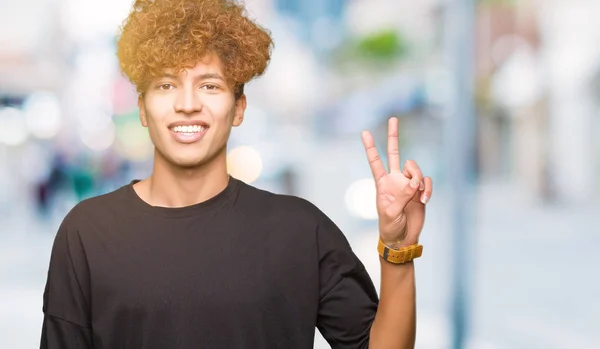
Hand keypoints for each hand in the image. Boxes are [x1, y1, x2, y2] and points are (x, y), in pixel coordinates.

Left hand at [361, 117, 432, 247]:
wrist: (403, 238)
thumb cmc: (390, 227)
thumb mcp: (391, 212)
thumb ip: (402, 195)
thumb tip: (415, 181)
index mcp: (382, 184)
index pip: (375, 162)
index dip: (370, 148)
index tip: (364, 132)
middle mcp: (395, 180)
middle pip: (394, 153)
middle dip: (393, 136)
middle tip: (392, 119)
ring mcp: (408, 184)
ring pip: (416, 169)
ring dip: (419, 179)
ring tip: (418, 195)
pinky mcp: (420, 191)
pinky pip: (427, 182)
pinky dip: (428, 188)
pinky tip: (424, 199)